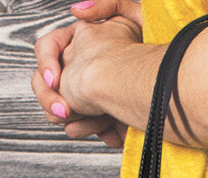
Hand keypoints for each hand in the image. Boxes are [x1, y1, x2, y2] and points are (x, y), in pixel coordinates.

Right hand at [32, 0, 142, 147]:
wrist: (163, 89)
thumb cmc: (153, 52)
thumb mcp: (132, 16)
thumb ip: (106, 5)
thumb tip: (76, 11)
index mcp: (80, 43)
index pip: (47, 49)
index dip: (46, 63)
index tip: (56, 81)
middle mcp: (78, 69)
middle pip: (45, 86)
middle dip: (52, 100)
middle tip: (65, 112)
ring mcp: (84, 95)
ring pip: (59, 111)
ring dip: (77, 119)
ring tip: (98, 124)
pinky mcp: (97, 117)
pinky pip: (81, 128)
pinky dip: (95, 131)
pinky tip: (112, 134)